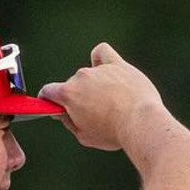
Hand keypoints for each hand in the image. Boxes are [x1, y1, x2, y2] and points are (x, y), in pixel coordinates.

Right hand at [37, 43, 167, 151]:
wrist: (140, 123)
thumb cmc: (113, 133)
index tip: (56, 107)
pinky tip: (105, 68)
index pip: (48, 91)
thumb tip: (62, 112)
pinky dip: (100, 59)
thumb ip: (70, 122)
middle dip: (80, 98)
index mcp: (68, 94)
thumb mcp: (84, 136)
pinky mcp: (118, 65)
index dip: (50, 100)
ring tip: (113, 103)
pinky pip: (102, 53)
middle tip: (96, 116)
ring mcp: (99, 70)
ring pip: (90, 75)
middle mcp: (80, 77)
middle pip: (73, 85)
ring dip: (96, 86)